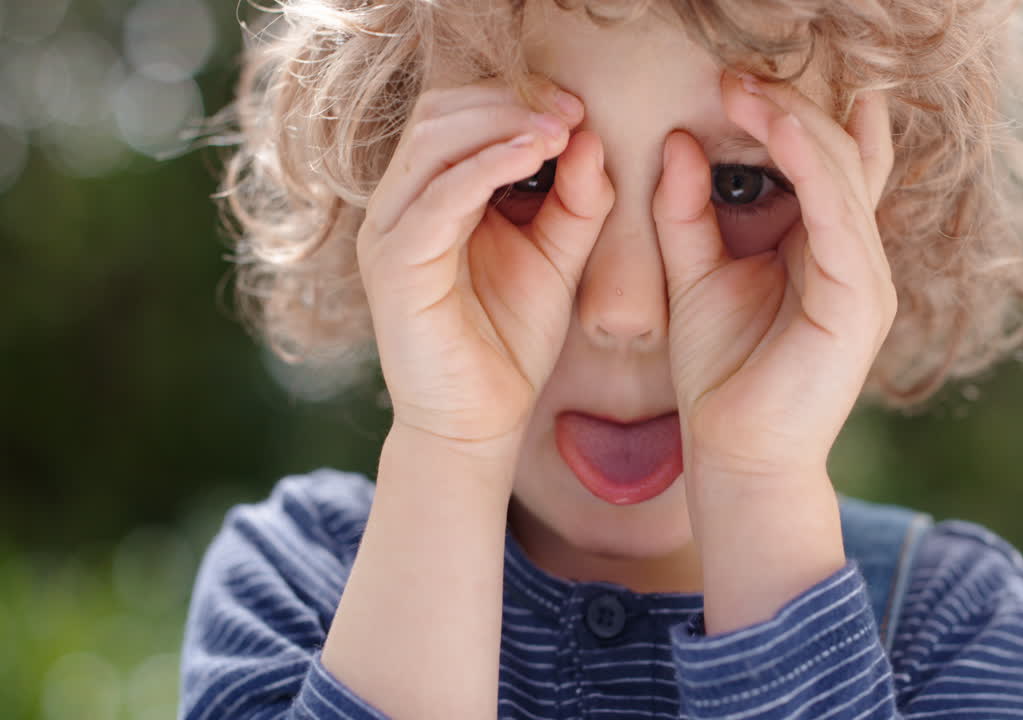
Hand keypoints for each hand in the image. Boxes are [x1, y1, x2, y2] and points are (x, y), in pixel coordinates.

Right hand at [357, 78, 613, 458]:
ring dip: (501, 123)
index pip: (457, 113)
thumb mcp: (557, 254)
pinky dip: (487, 166)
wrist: (477, 421)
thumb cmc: (510, 339)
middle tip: (570, 110)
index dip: (515, 97)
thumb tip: (589, 134)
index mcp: (429, 195)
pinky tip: (534, 155)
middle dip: (509, 101)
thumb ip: (576, 199)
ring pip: (433, 142)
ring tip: (559, 128)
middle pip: (439, 113)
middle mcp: (398, 205)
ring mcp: (389, 233)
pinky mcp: (396, 266)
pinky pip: (439, 197)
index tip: (576, 107)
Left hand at [653, 70, 896, 481]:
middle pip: (838, 155)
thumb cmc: (720, 372)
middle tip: (736, 72)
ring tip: (744, 85)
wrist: (734, 454)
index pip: (824, 162)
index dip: (790, 114)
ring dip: (795, 122)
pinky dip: (810, 164)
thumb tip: (677, 139)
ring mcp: (865, 276)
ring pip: (842, 173)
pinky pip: (838, 213)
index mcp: (824, 247)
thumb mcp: (695, 273)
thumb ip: (686, 210)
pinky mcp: (860, 299)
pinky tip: (776, 125)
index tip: (736, 78)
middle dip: (790, 105)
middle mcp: (854, 255)